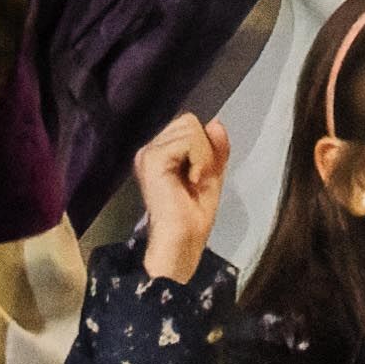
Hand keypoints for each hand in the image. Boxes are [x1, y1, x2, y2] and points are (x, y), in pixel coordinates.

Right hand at [132, 112, 232, 280]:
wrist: (182, 241)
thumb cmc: (192, 218)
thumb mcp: (212, 175)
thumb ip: (215, 148)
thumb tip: (216, 123)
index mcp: (160, 153)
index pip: (188, 125)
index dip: (203, 145)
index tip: (200, 174)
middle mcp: (150, 149)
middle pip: (188, 121)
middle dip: (204, 149)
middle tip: (198, 178)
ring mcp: (149, 153)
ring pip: (190, 126)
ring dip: (203, 155)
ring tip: (194, 180)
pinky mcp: (153, 158)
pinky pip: (188, 139)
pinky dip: (200, 159)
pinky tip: (192, 180)